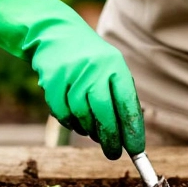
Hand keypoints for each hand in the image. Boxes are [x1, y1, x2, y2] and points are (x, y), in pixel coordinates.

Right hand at [0, 0, 144, 159]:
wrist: (55, 33)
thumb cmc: (90, 59)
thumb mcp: (110, 68)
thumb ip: (119, 98)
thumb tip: (127, 137)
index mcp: (114, 65)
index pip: (127, 103)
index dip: (132, 130)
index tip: (136, 150)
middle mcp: (94, 68)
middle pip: (104, 113)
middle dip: (111, 138)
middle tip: (114, 153)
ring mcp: (71, 74)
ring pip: (82, 116)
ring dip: (89, 130)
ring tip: (93, 130)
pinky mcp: (51, 81)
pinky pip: (63, 114)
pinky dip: (70, 122)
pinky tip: (75, 119)